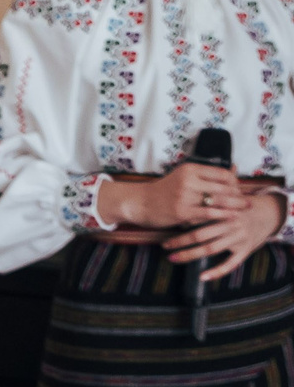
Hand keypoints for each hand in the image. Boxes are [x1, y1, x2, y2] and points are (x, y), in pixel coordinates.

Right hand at [103, 162, 253, 230]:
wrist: (139, 203)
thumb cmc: (164, 191)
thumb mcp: (184, 176)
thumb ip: (208, 175)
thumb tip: (235, 168)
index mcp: (189, 169)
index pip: (222, 173)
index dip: (235, 182)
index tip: (238, 190)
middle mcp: (188, 180)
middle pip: (223, 187)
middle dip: (238, 195)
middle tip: (248, 202)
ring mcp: (184, 196)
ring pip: (218, 200)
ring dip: (235, 205)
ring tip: (245, 209)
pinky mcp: (182, 211)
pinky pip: (209, 213)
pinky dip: (223, 215)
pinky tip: (232, 217)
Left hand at [166, 187, 287, 280]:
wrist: (266, 214)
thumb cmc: (237, 206)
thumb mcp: (225, 198)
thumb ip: (206, 200)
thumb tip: (179, 202)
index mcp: (224, 209)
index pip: (200, 215)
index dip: (181, 221)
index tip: (165, 224)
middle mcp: (232, 224)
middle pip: (201, 235)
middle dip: (180, 241)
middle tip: (164, 245)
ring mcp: (239, 238)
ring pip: (211, 249)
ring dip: (190, 255)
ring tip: (172, 258)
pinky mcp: (245, 250)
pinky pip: (230, 264)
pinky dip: (216, 272)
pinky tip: (202, 277)